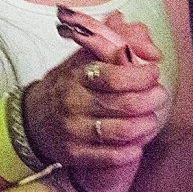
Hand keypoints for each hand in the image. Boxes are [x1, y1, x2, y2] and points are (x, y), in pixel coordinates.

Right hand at [26, 7, 171, 191]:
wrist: (32, 119)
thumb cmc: (68, 84)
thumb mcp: (84, 58)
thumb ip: (115, 42)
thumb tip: (144, 34)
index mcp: (77, 74)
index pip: (115, 75)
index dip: (142, 74)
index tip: (154, 71)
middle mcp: (73, 101)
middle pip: (125, 104)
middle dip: (151, 100)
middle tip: (160, 95)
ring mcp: (73, 129)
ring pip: (122, 131)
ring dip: (146, 126)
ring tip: (152, 120)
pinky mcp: (74, 154)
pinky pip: (109, 157)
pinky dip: (130, 152)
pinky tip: (138, 146)